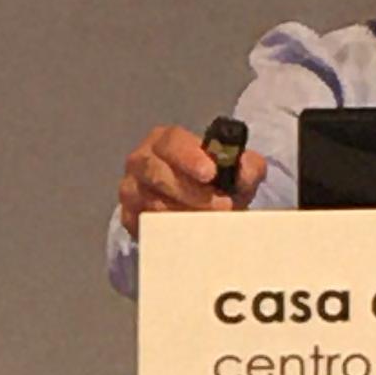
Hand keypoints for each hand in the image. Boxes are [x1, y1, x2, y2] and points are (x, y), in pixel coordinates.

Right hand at [120, 124, 243, 228]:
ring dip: (185, 214)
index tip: (210, 174)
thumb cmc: (214, 181)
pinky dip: (170, 231)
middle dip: (191, 192)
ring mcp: (131, 189)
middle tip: (222, 206)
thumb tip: (244, 172)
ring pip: (153, 203)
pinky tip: (192, 233)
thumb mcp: (237, 169)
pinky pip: (146, 226)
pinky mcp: (128, 216)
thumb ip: (247, 166)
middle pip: (157, 173)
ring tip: (212, 222)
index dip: (190, 157)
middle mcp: (141, 160)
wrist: (196, 205)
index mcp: (165, 140)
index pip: (172, 142)